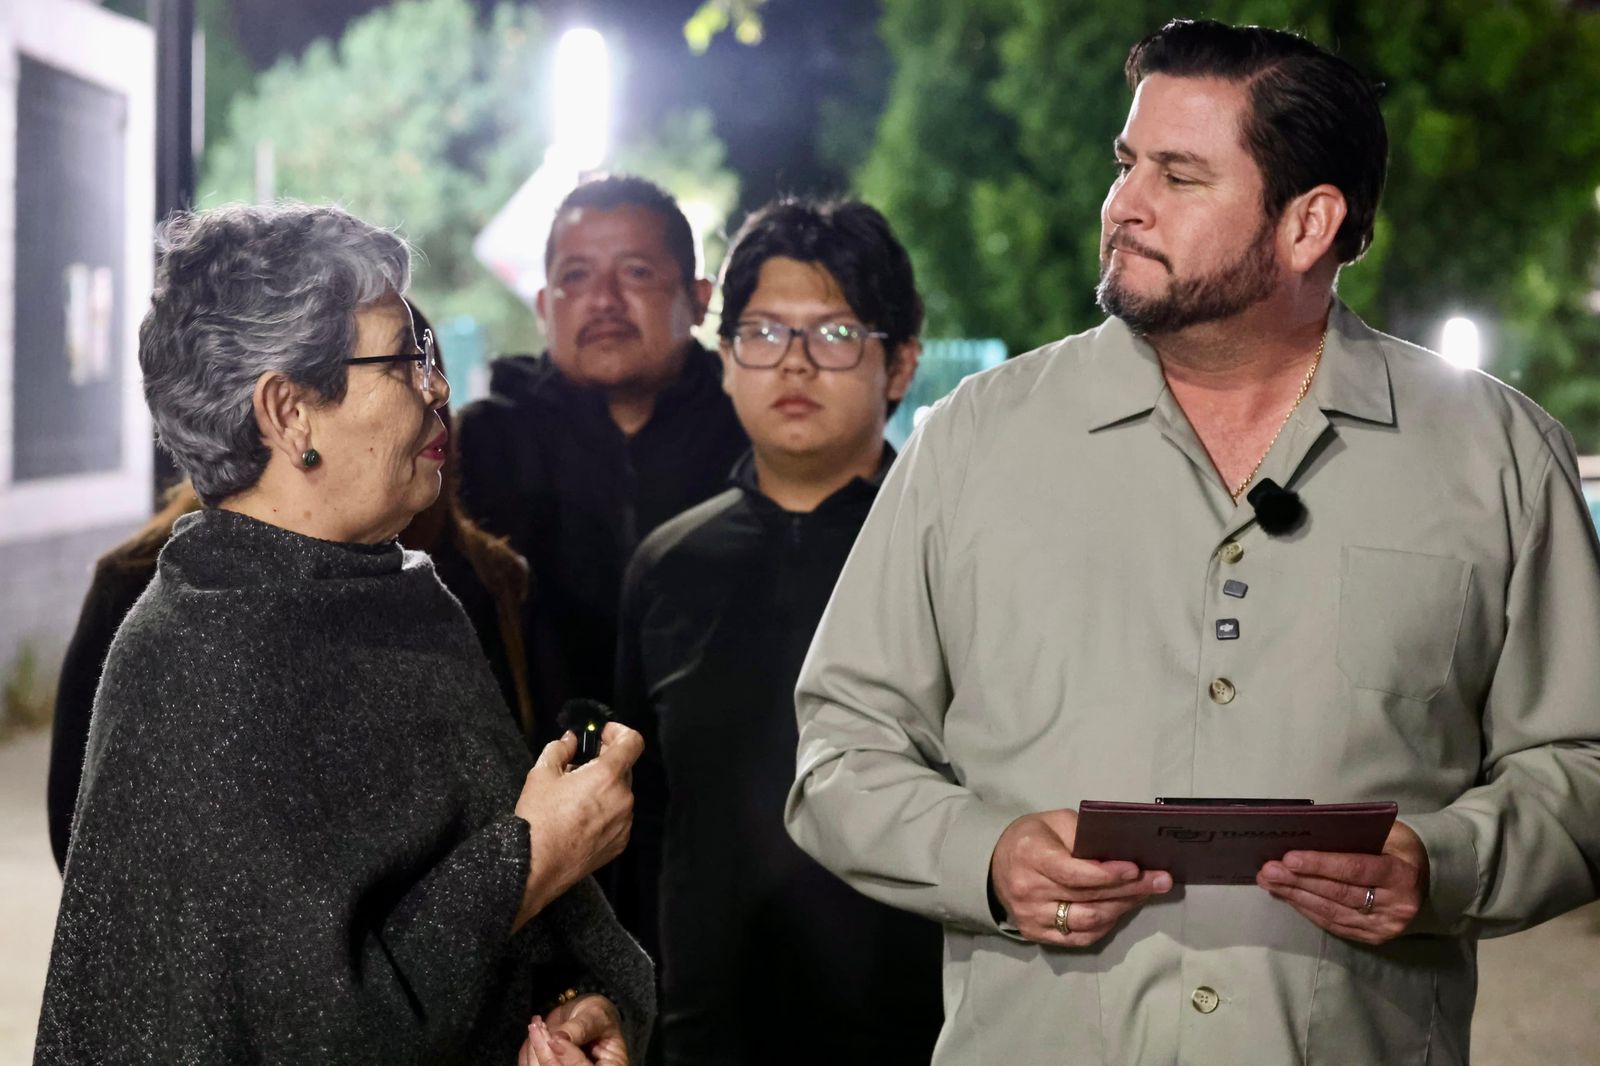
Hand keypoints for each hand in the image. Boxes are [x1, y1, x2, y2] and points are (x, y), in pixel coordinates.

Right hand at [513, 722, 644, 928]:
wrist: (536, 865)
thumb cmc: (538, 820)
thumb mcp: (541, 774)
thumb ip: (560, 749)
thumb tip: (570, 741)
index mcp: (607, 776)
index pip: (633, 742)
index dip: (620, 732)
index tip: (605, 734)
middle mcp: (623, 798)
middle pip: (625, 768)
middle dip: (605, 762)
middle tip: (580, 766)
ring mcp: (624, 822)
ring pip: (621, 794)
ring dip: (605, 789)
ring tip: (576, 796)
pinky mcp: (620, 842)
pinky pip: (619, 817)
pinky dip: (606, 812)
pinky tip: (581, 818)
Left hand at [518, 1011, 627, 1065]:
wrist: (584, 1016)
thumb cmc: (597, 1015)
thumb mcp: (595, 1015)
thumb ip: (580, 1028)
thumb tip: (558, 1038)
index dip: (569, 1057)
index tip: (555, 1039)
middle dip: (546, 1054)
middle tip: (537, 1027)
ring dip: (534, 1052)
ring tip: (536, 1026)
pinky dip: (527, 1054)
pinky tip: (533, 1035)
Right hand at [989, 809, 1171, 947]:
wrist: (995, 865)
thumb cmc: (1032, 838)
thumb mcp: (1055, 822)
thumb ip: (1085, 835)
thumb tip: (1125, 851)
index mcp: (1030, 856)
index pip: (1073, 873)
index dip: (1108, 874)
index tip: (1136, 869)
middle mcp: (1028, 891)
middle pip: (1088, 898)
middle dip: (1129, 890)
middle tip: (1161, 881)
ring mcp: (1032, 917)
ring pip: (1088, 921)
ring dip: (1123, 908)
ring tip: (1145, 893)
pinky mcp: (1037, 935)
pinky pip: (1081, 937)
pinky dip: (1107, 923)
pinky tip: (1122, 908)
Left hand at [1257, 820, 1428, 944]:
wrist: (1429, 879)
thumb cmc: (1399, 848)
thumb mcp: (1387, 834)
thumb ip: (1353, 836)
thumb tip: (1307, 835)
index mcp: (1401, 874)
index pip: (1355, 869)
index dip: (1320, 864)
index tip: (1288, 858)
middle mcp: (1395, 905)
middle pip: (1338, 893)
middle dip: (1298, 881)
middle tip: (1268, 869)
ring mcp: (1384, 926)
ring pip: (1332, 912)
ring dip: (1296, 896)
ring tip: (1269, 881)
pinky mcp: (1373, 937)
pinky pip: (1334, 925)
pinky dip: (1307, 910)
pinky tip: (1287, 897)